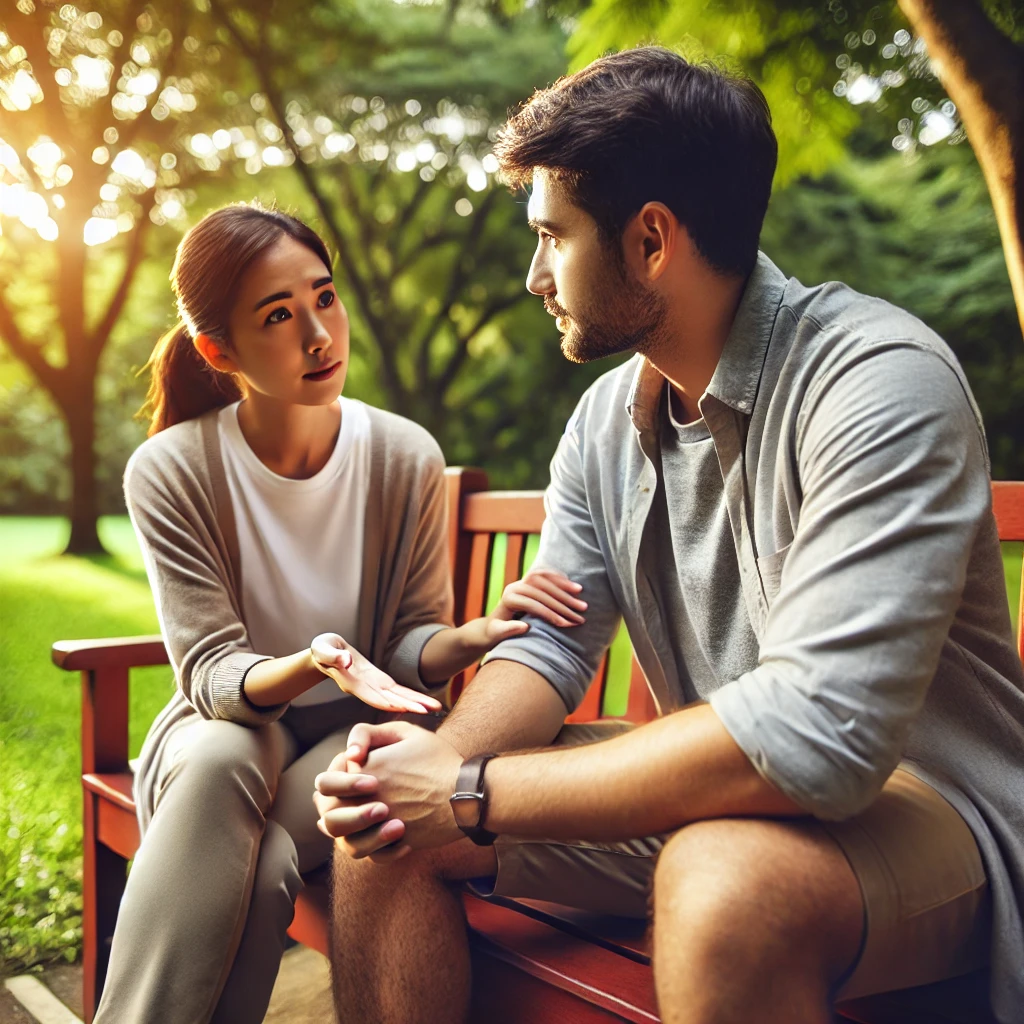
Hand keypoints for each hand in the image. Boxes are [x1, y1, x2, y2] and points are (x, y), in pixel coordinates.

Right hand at [310, 634, 441, 714]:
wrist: (324, 654)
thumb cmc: (322, 650)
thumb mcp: (323, 650)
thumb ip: (332, 656)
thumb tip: (346, 660)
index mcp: (352, 683)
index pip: (370, 695)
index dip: (386, 701)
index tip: (401, 707)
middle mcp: (365, 689)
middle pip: (389, 700)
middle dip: (408, 705)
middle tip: (428, 711)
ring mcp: (373, 687)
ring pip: (396, 697)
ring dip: (415, 703)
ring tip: (435, 708)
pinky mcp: (379, 681)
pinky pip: (397, 690)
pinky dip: (410, 696)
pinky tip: (424, 702)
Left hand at [314, 721, 463, 861]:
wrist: (467, 792)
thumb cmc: (439, 760)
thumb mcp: (406, 733)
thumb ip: (370, 734)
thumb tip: (349, 755)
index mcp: (365, 768)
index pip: (325, 782)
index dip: (337, 781)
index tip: (358, 780)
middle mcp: (366, 797)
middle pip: (328, 813)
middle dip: (339, 809)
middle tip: (363, 804)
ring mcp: (379, 822)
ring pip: (345, 839)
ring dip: (355, 832)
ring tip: (377, 822)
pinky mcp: (395, 841)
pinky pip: (372, 854)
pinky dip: (378, 849)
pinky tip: (392, 836)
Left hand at [464, 568, 587, 647]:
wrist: (490, 625)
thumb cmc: (495, 634)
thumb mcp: (496, 635)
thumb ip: (507, 630)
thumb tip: (524, 626)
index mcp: (508, 599)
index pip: (534, 605)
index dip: (551, 614)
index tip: (567, 624)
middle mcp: (514, 587)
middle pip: (542, 592)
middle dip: (563, 602)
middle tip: (581, 612)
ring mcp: (520, 582)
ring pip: (545, 580)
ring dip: (564, 587)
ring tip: (582, 596)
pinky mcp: (526, 581)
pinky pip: (545, 574)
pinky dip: (559, 578)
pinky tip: (572, 585)